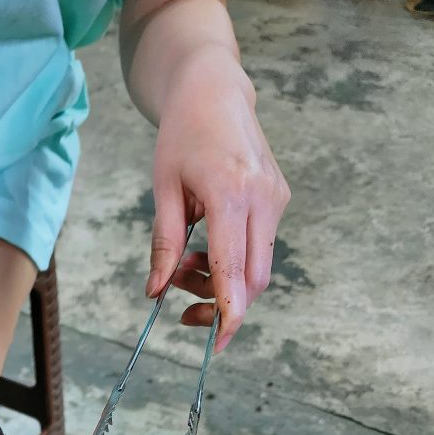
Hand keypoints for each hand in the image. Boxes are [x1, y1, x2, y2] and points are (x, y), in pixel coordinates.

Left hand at [146, 47, 289, 350]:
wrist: (215, 90)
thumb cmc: (182, 135)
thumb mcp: (163, 189)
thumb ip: (164, 243)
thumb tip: (154, 292)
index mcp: (230, 193)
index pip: (234, 270)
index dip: (227, 313)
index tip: (217, 343)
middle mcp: (262, 198)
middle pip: (254, 279)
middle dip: (219, 303)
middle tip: (180, 303)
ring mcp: (276, 198)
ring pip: (257, 267)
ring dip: (222, 281)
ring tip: (186, 261)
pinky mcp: (279, 199)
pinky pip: (259, 247)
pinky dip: (233, 261)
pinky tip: (206, 245)